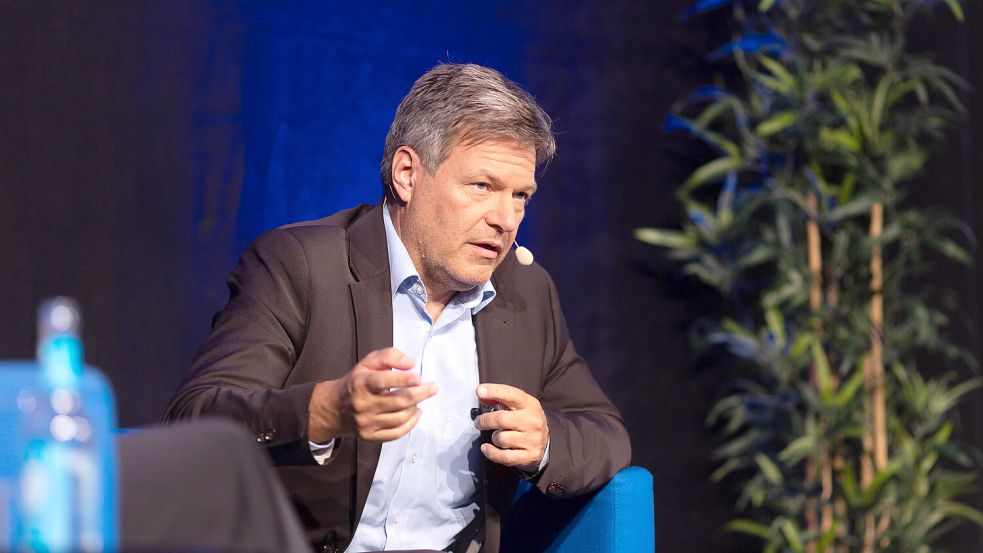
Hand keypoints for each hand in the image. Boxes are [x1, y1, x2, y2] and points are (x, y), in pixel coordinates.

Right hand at [308, 348, 436, 442]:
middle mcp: (362, 404)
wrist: (336, 407)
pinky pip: (396, 433)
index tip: (419, 378)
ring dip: (416, 407)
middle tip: (433, 388)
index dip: (402, 379)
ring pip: (400, 417)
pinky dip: (411, 423)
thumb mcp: (369, 362)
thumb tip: (410, 364)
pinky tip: (416, 413)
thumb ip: (389, 356)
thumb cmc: (358, 381)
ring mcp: (366, 422)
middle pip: (398, 401)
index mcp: (361, 383)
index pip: (382, 381)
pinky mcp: (370, 436)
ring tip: (421, 399)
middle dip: (420, 394)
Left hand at [474, 384, 548, 471]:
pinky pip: (504, 456)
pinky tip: (487, 448)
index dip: (494, 391)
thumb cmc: (526, 420)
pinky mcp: (530, 455)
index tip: (479, 391)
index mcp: (529, 404)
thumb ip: (499, 398)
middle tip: (479, 422)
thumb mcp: (518, 405)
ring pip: (501, 439)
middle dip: (485, 421)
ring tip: (497, 436)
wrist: (545, 440)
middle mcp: (532, 421)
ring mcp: (532, 439)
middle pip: (501, 419)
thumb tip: (481, 394)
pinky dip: (491, 453)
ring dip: (494, 438)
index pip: (511, 394)